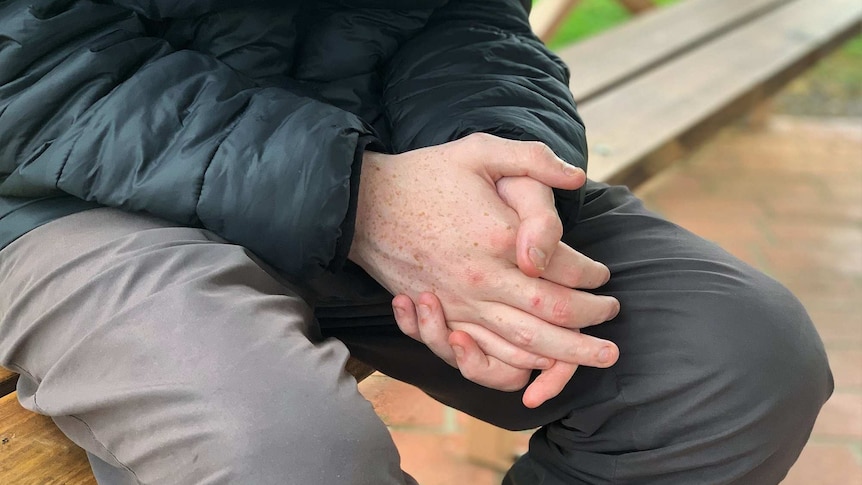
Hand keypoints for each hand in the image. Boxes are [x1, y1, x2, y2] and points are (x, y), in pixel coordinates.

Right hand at [349, 134, 618, 399]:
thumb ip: (532, 160)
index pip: (563, 270)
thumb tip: (577, 177)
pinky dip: (512, 366)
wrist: (364, 205)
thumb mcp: (479, 150)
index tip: (605, 277)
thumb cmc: (426, 175)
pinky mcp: (440, 316)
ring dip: (562, 356)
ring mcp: (458, 303)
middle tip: (614, 333)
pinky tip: (533, 369)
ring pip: (521, 344)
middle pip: (550, 317)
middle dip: (589, 328)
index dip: (592, 277)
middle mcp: (482, 279)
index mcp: (499, 238)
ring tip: (591, 359)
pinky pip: (482, 354)